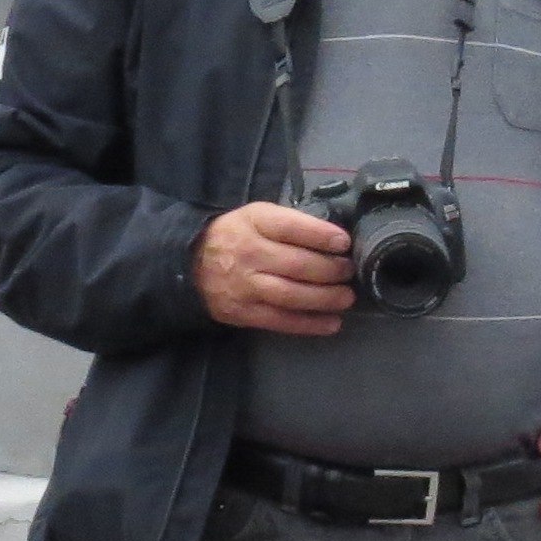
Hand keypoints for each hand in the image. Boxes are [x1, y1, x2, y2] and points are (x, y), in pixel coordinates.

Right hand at [193, 203, 354, 335]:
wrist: (190, 265)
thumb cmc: (234, 236)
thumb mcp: (257, 216)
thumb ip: (290, 223)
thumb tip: (333, 238)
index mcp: (255, 223)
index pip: (292, 227)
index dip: (322, 236)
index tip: (345, 243)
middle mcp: (250, 255)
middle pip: (298, 265)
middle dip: (331, 270)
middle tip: (349, 272)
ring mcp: (246, 287)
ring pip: (292, 295)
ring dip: (325, 298)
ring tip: (346, 298)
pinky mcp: (243, 312)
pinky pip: (280, 320)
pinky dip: (308, 324)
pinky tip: (330, 323)